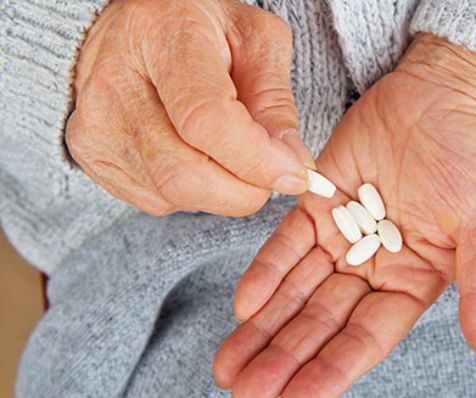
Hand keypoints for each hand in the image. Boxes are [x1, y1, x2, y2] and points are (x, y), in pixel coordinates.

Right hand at [66, 0, 314, 216]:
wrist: (133, 31)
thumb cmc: (200, 30)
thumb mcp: (254, 40)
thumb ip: (274, 98)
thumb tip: (293, 163)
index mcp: (160, 37)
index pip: (205, 120)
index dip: (256, 159)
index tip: (296, 174)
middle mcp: (116, 84)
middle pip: (184, 173)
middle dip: (245, 190)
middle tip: (274, 174)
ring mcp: (97, 126)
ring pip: (172, 195)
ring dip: (223, 191)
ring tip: (234, 155)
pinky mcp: (92, 156)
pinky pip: (157, 201)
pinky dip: (195, 192)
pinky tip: (199, 156)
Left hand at [213, 34, 475, 397]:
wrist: (441, 92)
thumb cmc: (475, 157)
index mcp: (414, 283)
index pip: (367, 338)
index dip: (332, 371)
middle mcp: (372, 269)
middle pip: (322, 323)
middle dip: (284, 358)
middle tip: (244, 393)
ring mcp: (341, 237)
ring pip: (296, 290)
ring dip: (263, 327)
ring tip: (227, 365)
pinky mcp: (317, 203)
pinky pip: (287, 243)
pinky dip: (266, 271)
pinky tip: (242, 304)